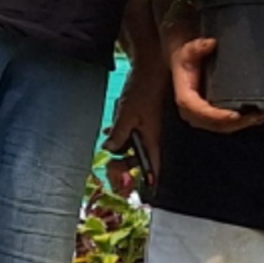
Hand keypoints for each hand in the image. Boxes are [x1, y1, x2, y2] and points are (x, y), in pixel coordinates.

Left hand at [105, 69, 166, 190]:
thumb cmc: (143, 90)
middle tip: (113, 170)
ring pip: (132, 149)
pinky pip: (130, 136)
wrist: (151, 69)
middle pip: (139, 162)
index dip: (148, 182)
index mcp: (152, 141)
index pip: (153, 169)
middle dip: (125, 167)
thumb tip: (110, 150)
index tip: (141, 193)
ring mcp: (147, 130)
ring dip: (120, 150)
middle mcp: (152, 138)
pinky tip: (110, 132)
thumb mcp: (127, 114)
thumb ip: (118, 134)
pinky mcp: (142, 121)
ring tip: (110, 144)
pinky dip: (120, 137)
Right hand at [165, 37, 263, 135]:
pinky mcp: (209, 117)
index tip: (235, 115)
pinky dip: (240, 124)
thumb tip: (211, 43)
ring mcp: (201, 117)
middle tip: (256, 117)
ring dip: (241, 125)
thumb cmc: (187, 58)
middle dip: (236, 123)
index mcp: (185, 99)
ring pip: (222, 128)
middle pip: (215, 124)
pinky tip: (255, 118)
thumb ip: (197, 47)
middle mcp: (191, 112)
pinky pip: (225, 125)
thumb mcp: (189, 50)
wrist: (183, 63)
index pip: (201, 112)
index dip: (218, 116)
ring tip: (259, 117)